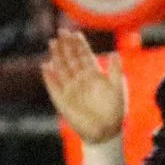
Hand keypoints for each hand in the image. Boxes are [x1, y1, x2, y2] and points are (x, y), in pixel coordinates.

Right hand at [39, 30, 127, 144]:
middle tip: (61, 32)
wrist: (106, 132)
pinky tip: (45, 66)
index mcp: (94, 75)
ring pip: (62, 69)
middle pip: (71, 59)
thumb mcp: (118, 89)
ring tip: (53, 43)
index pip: (84, 56)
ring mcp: (71, 89)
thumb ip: (116, 71)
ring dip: (57, 56)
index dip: (79, 45)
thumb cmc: (114, 111)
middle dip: (66, 46)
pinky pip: (54, 87)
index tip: (75, 33)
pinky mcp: (63, 100)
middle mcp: (80, 80)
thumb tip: (114, 53)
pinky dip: (49, 77)